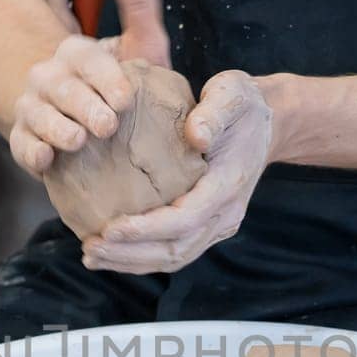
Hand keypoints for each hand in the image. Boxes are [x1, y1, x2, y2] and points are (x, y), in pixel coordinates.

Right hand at [8, 0, 171, 175]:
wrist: (91, 126)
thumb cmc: (120, 88)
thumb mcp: (138, 48)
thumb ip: (139, 7)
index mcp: (77, 54)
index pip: (87, 59)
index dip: (105, 77)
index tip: (126, 97)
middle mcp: (50, 78)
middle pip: (61, 87)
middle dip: (83, 104)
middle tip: (108, 124)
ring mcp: (34, 109)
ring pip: (37, 114)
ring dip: (56, 127)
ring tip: (77, 141)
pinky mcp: (27, 141)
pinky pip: (22, 145)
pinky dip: (30, 152)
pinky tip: (45, 159)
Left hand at [83, 70, 273, 273]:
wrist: (266, 125)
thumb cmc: (241, 105)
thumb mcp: (231, 94)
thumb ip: (214, 113)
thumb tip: (195, 134)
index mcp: (227, 185)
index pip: (185, 219)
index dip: (147, 229)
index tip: (109, 229)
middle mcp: (225, 214)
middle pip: (176, 250)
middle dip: (130, 253)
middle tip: (90, 248)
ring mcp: (218, 226)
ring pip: (174, 258)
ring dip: (131, 262)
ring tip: (92, 256)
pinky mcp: (207, 228)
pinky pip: (174, 251)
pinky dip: (140, 257)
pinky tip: (109, 252)